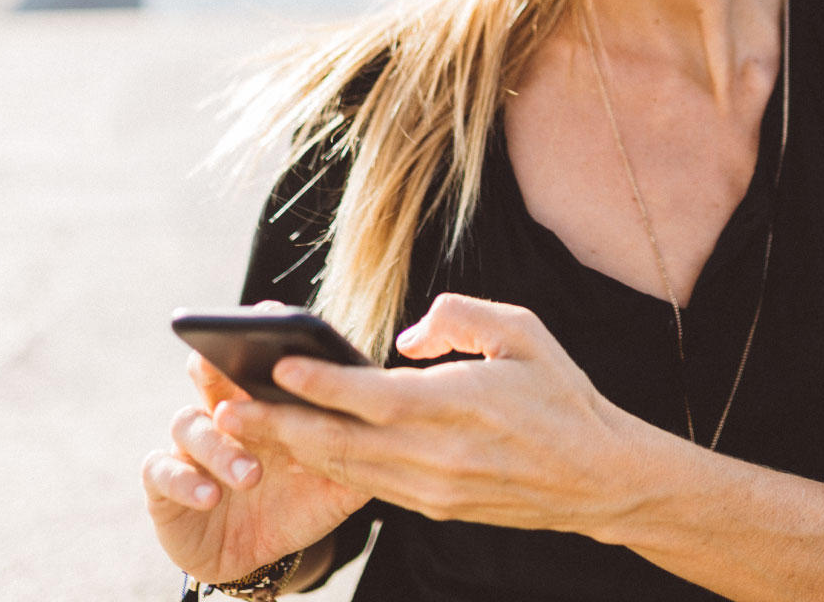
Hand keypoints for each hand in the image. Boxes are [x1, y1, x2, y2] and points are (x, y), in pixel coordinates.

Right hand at [142, 342, 371, 582]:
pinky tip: (209, 494)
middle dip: (214, 362)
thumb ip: (357, 452)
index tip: (272, 314)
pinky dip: (184, 480)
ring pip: (190, 424)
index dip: (263, 336)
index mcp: (264, 404)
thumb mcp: (333, 482)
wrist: (256, 558)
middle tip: (220, 359)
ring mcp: (191, 447)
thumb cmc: (296, 504)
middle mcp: (223, 415)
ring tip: (250, 474)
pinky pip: (162, 472)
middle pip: (210, 374)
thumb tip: (395, 423)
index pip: (260, 361)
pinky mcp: (164, 484)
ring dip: (220, 447)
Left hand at [216, 293, 647, 536]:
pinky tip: (298, 449)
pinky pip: (369, 486)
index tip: (277, 366)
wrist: (598, 477)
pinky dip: (328, 468)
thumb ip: (462, 316)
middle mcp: (441, 454)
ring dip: (292, 450)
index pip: (374, 396)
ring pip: (347, 469)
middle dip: (278, 426)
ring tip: (243, 429)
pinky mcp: (434, 507)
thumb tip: (406, 336)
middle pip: (343, 442)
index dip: (321, 383)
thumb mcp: (525, 332)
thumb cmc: (563, 396)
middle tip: (225, 410)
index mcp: (462, 405)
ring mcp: (434, 488)